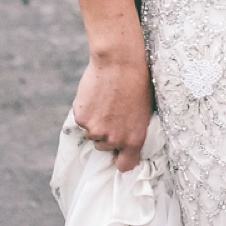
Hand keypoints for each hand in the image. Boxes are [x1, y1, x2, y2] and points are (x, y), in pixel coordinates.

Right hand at [73, 48, 152, 172]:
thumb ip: (133, 131)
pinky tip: (96, 94)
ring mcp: (96, 129)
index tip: (119, 152)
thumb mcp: (145, 111)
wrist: (120, 60)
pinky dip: (86, 110)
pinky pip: (81, 119)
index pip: (125, 165)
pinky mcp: (81, 117)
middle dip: (106, 133)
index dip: (121, 158)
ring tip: (105, 100)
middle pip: (104, 146)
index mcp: (134, 139)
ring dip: (95, 122)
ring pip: (91, 133)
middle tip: (112, 112)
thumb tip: (125, 142)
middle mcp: (114, 139)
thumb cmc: (137, 81)